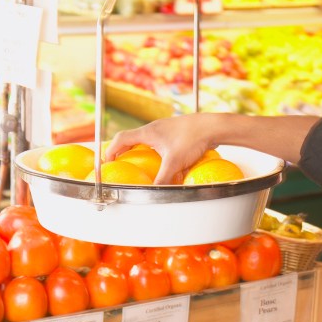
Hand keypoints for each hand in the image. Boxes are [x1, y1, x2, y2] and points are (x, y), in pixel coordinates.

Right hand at [104, 114, 220, 184]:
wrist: (213, 126)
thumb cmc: (192, 139)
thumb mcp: (174, 163)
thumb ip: (163, 179)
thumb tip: (154, 194)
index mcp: (148, 132)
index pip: (121, 139)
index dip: (111, 150)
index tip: (107, 162)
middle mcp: (155, 128)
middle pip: (132, 138)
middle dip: (124, 151)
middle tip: (120, 163)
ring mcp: (166, 129)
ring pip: (147, 139)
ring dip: (140, 149)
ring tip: (139, 162)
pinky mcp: (176, 132)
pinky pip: (160, 141)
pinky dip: (155, 150)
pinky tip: (164, 160)